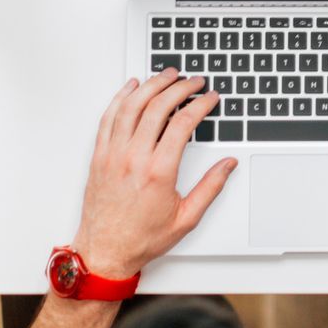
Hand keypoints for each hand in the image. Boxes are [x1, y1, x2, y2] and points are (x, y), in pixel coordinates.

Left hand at [72, 71, 234, 275]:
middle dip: (180, 87)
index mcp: (158, 171)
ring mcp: (113, 155)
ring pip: (131, 106)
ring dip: (151, 85)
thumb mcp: (186, 218)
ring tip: (166, 75)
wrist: (105, 252)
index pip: (183, 123)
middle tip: (194, 81)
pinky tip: (131, 88)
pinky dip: (120, 98)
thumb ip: (210, 187)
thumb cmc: (141, 238)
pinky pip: (108, 118)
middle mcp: (134, 158)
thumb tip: (227, 165)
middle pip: (158, 107)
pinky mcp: (99, 157)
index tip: (210, 98)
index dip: (201, 105)